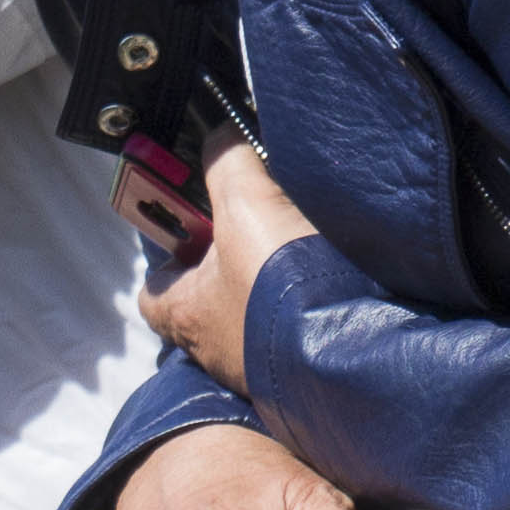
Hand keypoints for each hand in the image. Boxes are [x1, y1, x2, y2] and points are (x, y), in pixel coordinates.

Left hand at [137, 143, 319, 394]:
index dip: (165, 257)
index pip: (153, 292)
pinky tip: (330, 283)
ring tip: (299, 252)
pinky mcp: (305, 375)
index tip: (189, 227)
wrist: (357, 349)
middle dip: (227, 267)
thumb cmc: (279, 282)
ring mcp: (262, 371)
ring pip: (255, 320)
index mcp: (186, 315)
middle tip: (253, 231)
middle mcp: (217, 351)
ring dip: (271, 289)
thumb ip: (226, 162)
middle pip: (208, 302)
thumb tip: (222, 134)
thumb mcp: (246, 202)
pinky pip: (297, 338)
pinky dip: (307, 311)